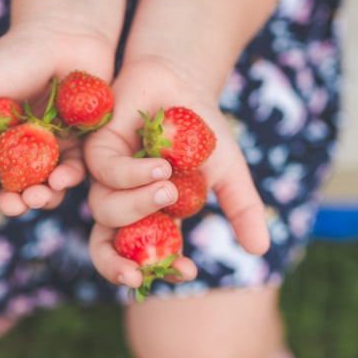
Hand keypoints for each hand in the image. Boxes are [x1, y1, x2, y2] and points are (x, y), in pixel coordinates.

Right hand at [0, 20, 114, 215]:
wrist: (64, 34)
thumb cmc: (13, 55)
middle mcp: (17, 151)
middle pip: (11, 190)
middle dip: (11, 203)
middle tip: (14, 204)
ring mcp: (49, 152)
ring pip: (43, 188)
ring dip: (40, 199)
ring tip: (39, 196)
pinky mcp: (79, 147)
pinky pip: (73, 172)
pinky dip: (67, 180)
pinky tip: (62, 178)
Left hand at [84, 56, 270, 289]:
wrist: (184, 83)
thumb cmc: (204, 129)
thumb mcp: (229, 172)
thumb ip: (243, 210)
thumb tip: (260, 251)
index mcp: (153, 219)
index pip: (147, 259)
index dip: (163, 272)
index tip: (188, 271)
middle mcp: (124, 204)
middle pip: (105, 248)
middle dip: (115, 266)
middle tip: (135, 275)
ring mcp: (107, 179)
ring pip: (105, 211)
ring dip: (138, 205)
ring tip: (169, 187)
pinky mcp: (96, 150)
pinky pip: (104, 172)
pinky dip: (131, 174)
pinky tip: (160, 165)